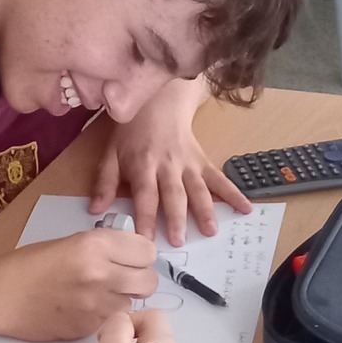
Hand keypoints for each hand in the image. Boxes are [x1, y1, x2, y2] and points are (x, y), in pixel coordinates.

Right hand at [0, 230, 158, 339]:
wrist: (0, 295)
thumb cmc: (29, 266)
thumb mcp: (71, 242)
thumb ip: (106, 247)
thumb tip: (134, 255)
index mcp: (95, 245)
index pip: (148, 251)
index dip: (141, 255)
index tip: (131, 258)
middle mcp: (101, 274)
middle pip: (149, 281)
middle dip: (139, 280)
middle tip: (123, 279)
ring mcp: (96, 305)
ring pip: (133, 304)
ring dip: (122, 300)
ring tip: (98, 295)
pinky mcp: (88, 328)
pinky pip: (112, 321)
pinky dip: (104, 316)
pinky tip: (83, 309)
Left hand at [89, 78, 250, 245]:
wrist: (159, 101)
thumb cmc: (131, 132)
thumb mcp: (110, 153)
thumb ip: (104, 183)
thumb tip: (96, 210)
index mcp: (142, 165)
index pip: (144, 195)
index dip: (145, 217)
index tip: (144, 240)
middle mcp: (167, 165)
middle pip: (173, 194)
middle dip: (176, 217)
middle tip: (178, 240)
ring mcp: (187, 163)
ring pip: (197, 188)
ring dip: (205, 209)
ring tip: (210, 230)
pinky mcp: (202, 161)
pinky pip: (218, 178)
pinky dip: (233, 193)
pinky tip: (245, 208)